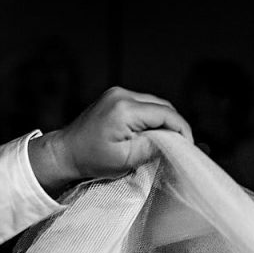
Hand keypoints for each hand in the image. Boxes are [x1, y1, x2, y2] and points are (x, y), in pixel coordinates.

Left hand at [36, 87, 193, 187]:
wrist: (65, 152)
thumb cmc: (91, 159)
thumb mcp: (126, 160)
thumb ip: (153, 148)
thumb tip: (175, 142)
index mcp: (125, 109)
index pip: (166, 114)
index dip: (182, 130)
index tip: (188, 147)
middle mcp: (122, 94)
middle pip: (162, 106)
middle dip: (174, 125)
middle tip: (178, 146)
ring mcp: (117, 92)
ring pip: (154, 103)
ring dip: (162, 120)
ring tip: (163, 141)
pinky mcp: (115, 95)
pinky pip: (142, 103)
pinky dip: (150, 116)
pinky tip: (149, 131)